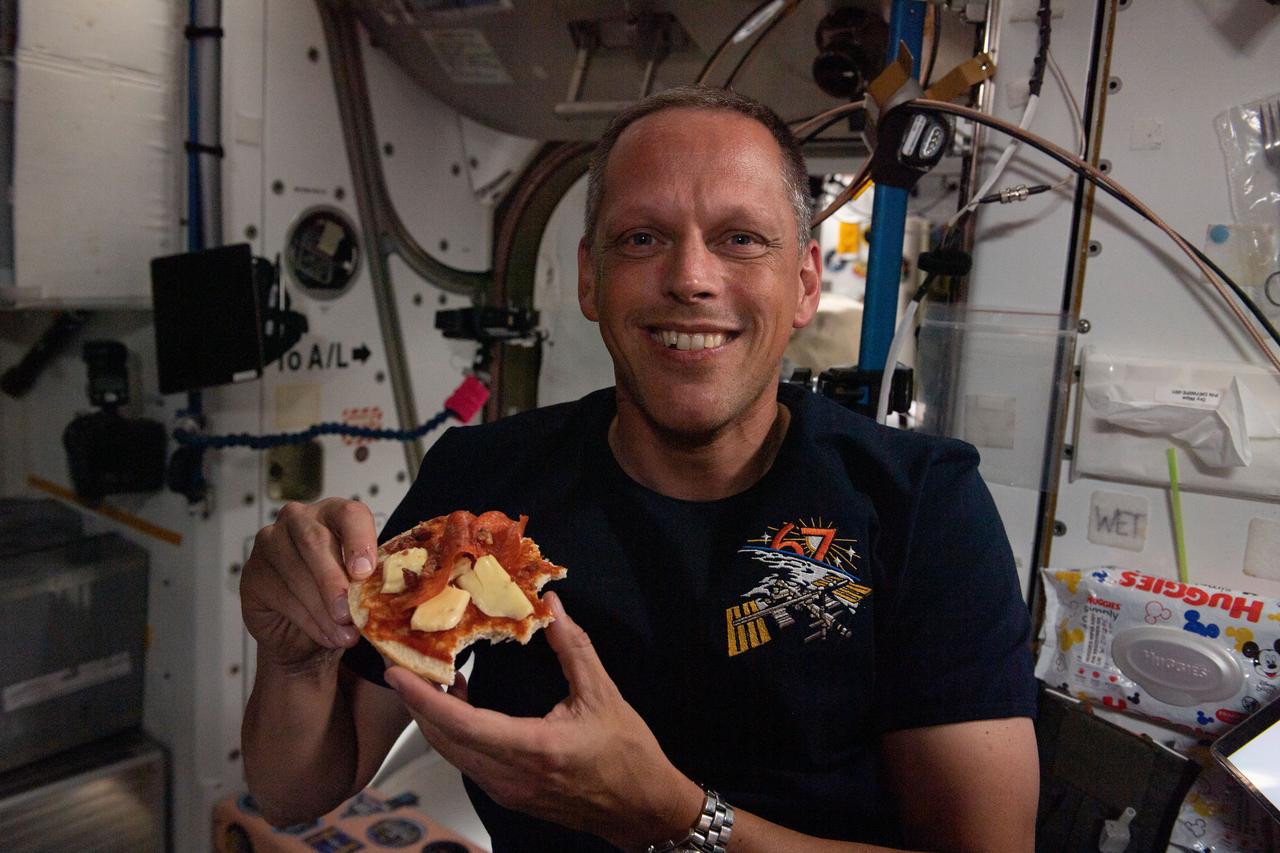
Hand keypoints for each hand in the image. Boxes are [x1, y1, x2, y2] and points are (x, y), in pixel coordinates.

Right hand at [240, 497, 376, 668]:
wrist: (304, 632)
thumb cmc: (339, 599)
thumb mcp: (361, 586)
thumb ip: (370, 580)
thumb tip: (384, 593)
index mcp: (334, 513)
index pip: (349, 514)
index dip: (359, 541)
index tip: (364, 573)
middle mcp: (299, 519)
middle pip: (315, 542)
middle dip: (334, 582)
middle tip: (349, 613)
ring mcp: (270, 542)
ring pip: (297, 572)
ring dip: (323, 610)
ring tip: (344, 635)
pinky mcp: (253, 572)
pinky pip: (280, 594)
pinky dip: (308, 620)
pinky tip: (326, 635)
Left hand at [385, 592, 702, 849]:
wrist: (642, 809)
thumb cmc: (628, 757)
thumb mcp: (603, 694)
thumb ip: (573, 648)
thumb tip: (553, 608)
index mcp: (533, 749)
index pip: (461, 723)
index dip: (423, 698)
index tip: (398, 672)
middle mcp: (511, 776)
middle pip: (443, 740)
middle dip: (416, 703)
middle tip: (404, 663)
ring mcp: (507, 790)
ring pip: (451, 754)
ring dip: (434, 718)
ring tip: (428, 678)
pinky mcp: (509, 795)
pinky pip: (467, 762)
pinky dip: (453, 733)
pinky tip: (460, 706)